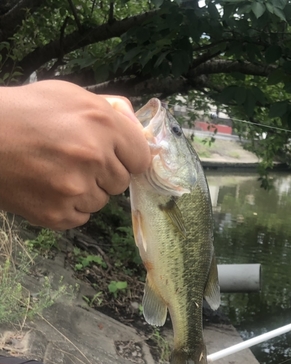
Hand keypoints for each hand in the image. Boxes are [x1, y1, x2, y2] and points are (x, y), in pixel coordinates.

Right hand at [0, 80, 150, 229]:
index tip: (115, 156)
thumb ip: (109, 109)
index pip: (141, 158)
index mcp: (102, 124)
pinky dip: (69, 207)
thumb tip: (139, 128)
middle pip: (121, 182)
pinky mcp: (57, 213)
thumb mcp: (69, 95)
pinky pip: (81, 217)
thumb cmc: (24, 111)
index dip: (128, 157)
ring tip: (57, 174)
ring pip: (101, 201)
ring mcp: (76, 189)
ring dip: (86, 192)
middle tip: (76, 161)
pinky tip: (49, 189)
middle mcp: (94, 157)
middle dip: (104, 174)